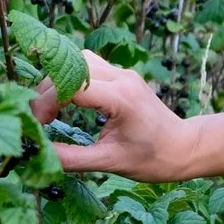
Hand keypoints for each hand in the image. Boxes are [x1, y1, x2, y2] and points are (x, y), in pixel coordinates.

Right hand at [31, 53, 202, 181]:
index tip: (39, 124)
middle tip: (41, 120)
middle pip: (70, 69)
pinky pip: (89, 65)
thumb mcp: (110, 162)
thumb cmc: (153, 158)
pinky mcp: (122, 75)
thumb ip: (73, 158)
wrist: (184, 147)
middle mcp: (121, 77)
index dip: (47, 103)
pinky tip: (67, 100)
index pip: (71, 86)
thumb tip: (40, 154)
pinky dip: (71, 79)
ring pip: (78, 60)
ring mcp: (123, 73)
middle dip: (48, 92)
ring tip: (51, 110)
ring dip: (58, 82)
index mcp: (121, 97)